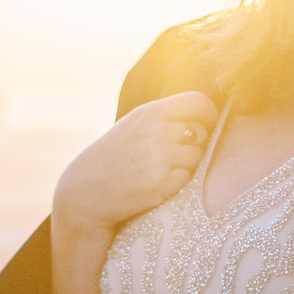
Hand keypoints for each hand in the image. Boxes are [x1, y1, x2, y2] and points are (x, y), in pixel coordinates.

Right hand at [53, 92, 218, 242]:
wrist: (85, 191)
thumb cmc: (114, 156)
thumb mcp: (134, 125)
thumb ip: (164, 117)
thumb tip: (205, 117)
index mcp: (150, 112)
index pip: (198, 102)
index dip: (207, 113)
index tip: (204, 123)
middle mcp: (158, 131)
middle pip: (200, 133)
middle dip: (192, 144)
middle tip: (170, 154)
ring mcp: (160, 157)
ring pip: (196, 157)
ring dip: (184, 164)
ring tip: (157, 168)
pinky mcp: (161, 183)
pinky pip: (186, 178)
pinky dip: (175, 182)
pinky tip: (153, 183)